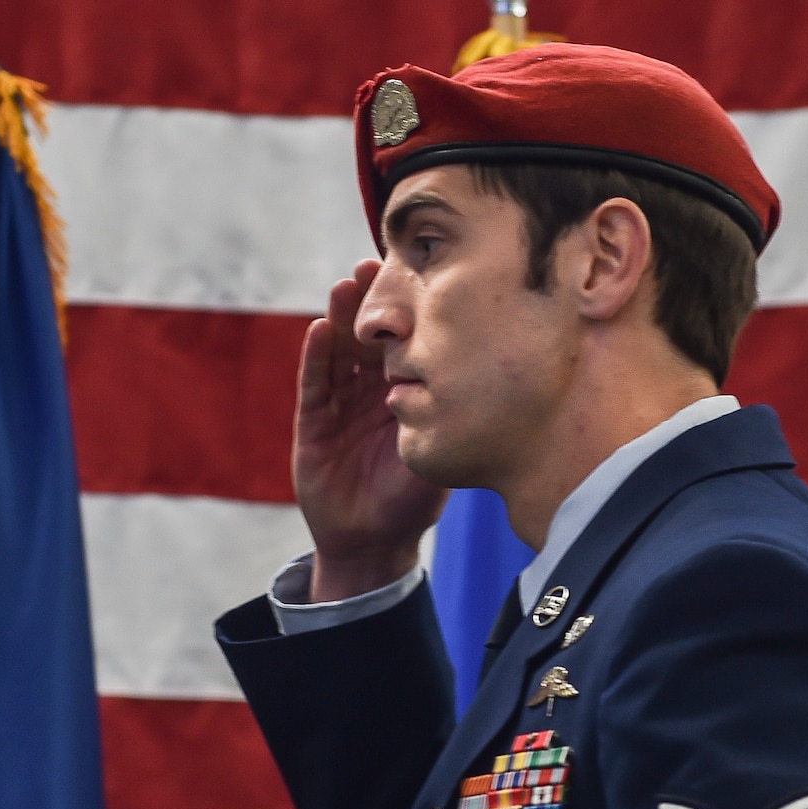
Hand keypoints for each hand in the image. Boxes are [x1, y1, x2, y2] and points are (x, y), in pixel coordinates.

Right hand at [294, 260, 446, 600]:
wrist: (371, 544)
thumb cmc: (410, 504)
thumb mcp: (441, 456)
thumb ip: (454, 422)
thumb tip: (494, 384)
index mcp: (403, 395)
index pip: (404, 345)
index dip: (407, 313)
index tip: (417, 277)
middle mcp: (370, 394)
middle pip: (368, 339)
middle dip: (371, 303)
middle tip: (376, 265)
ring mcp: (340, 408)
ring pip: (339, 353)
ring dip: (341, 318)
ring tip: (346, 284)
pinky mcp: (313, 425)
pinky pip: (315, 386)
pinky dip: (317, 357)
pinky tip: (319, 328)